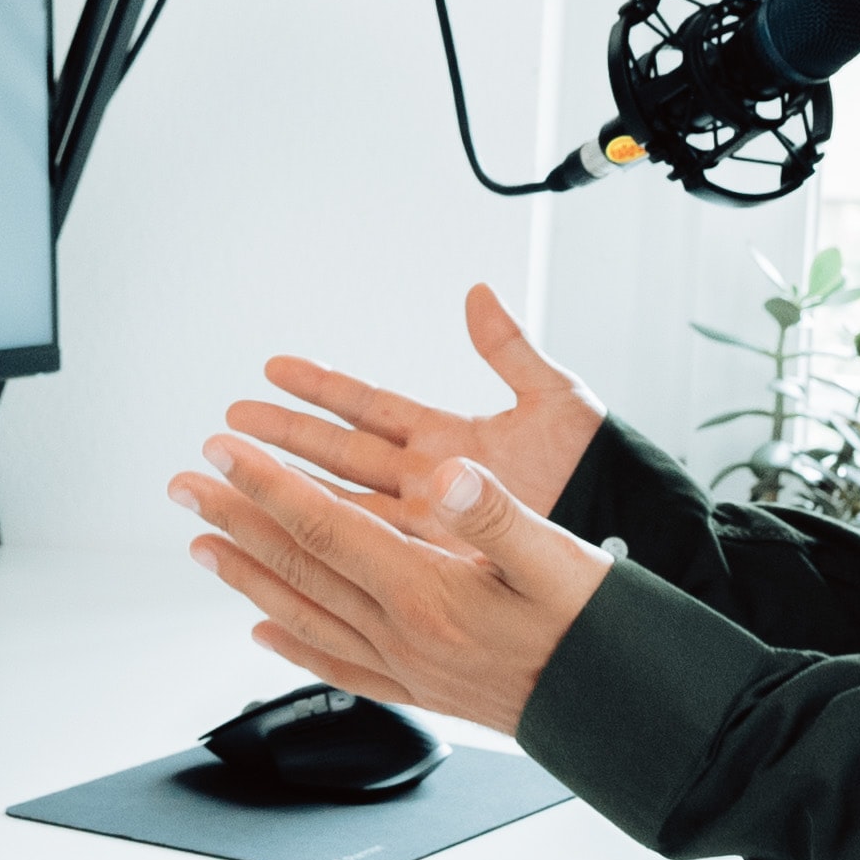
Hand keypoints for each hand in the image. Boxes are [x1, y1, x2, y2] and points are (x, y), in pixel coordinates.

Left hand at [167, 435, 611, 738]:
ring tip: (202, 544)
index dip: (268, 484)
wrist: (626, 714)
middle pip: (299, 567)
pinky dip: (293, 643)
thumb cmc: (600, 630)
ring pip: (304, 614)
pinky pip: (338, 663)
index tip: (222, 449)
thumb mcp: (560, 558)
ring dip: (247, 575)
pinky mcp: (422, 689)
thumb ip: (497, 514)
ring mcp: (407, 666)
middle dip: (236, 519)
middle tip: (185, 484)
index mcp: (429, 593)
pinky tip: (265, 630)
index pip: (326, 526)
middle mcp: (404, 634)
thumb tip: (451, 474)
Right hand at [230, 283, 605, 523]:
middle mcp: (429, 482)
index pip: (368, 405)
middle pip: (338, 455)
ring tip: (234, 478)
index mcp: (450, 437)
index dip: (321, 386)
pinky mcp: (439, 563)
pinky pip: (372, 555)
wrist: (632, 532)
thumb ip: (509, 349)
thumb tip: (479, 296)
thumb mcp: (555, 398)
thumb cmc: (601, 469)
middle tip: (227, 424)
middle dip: (281, 437)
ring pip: (342, 505)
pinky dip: (328, 550)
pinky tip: (286, 550)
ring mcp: (430, 525)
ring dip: (288, 491)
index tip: (274, 368)